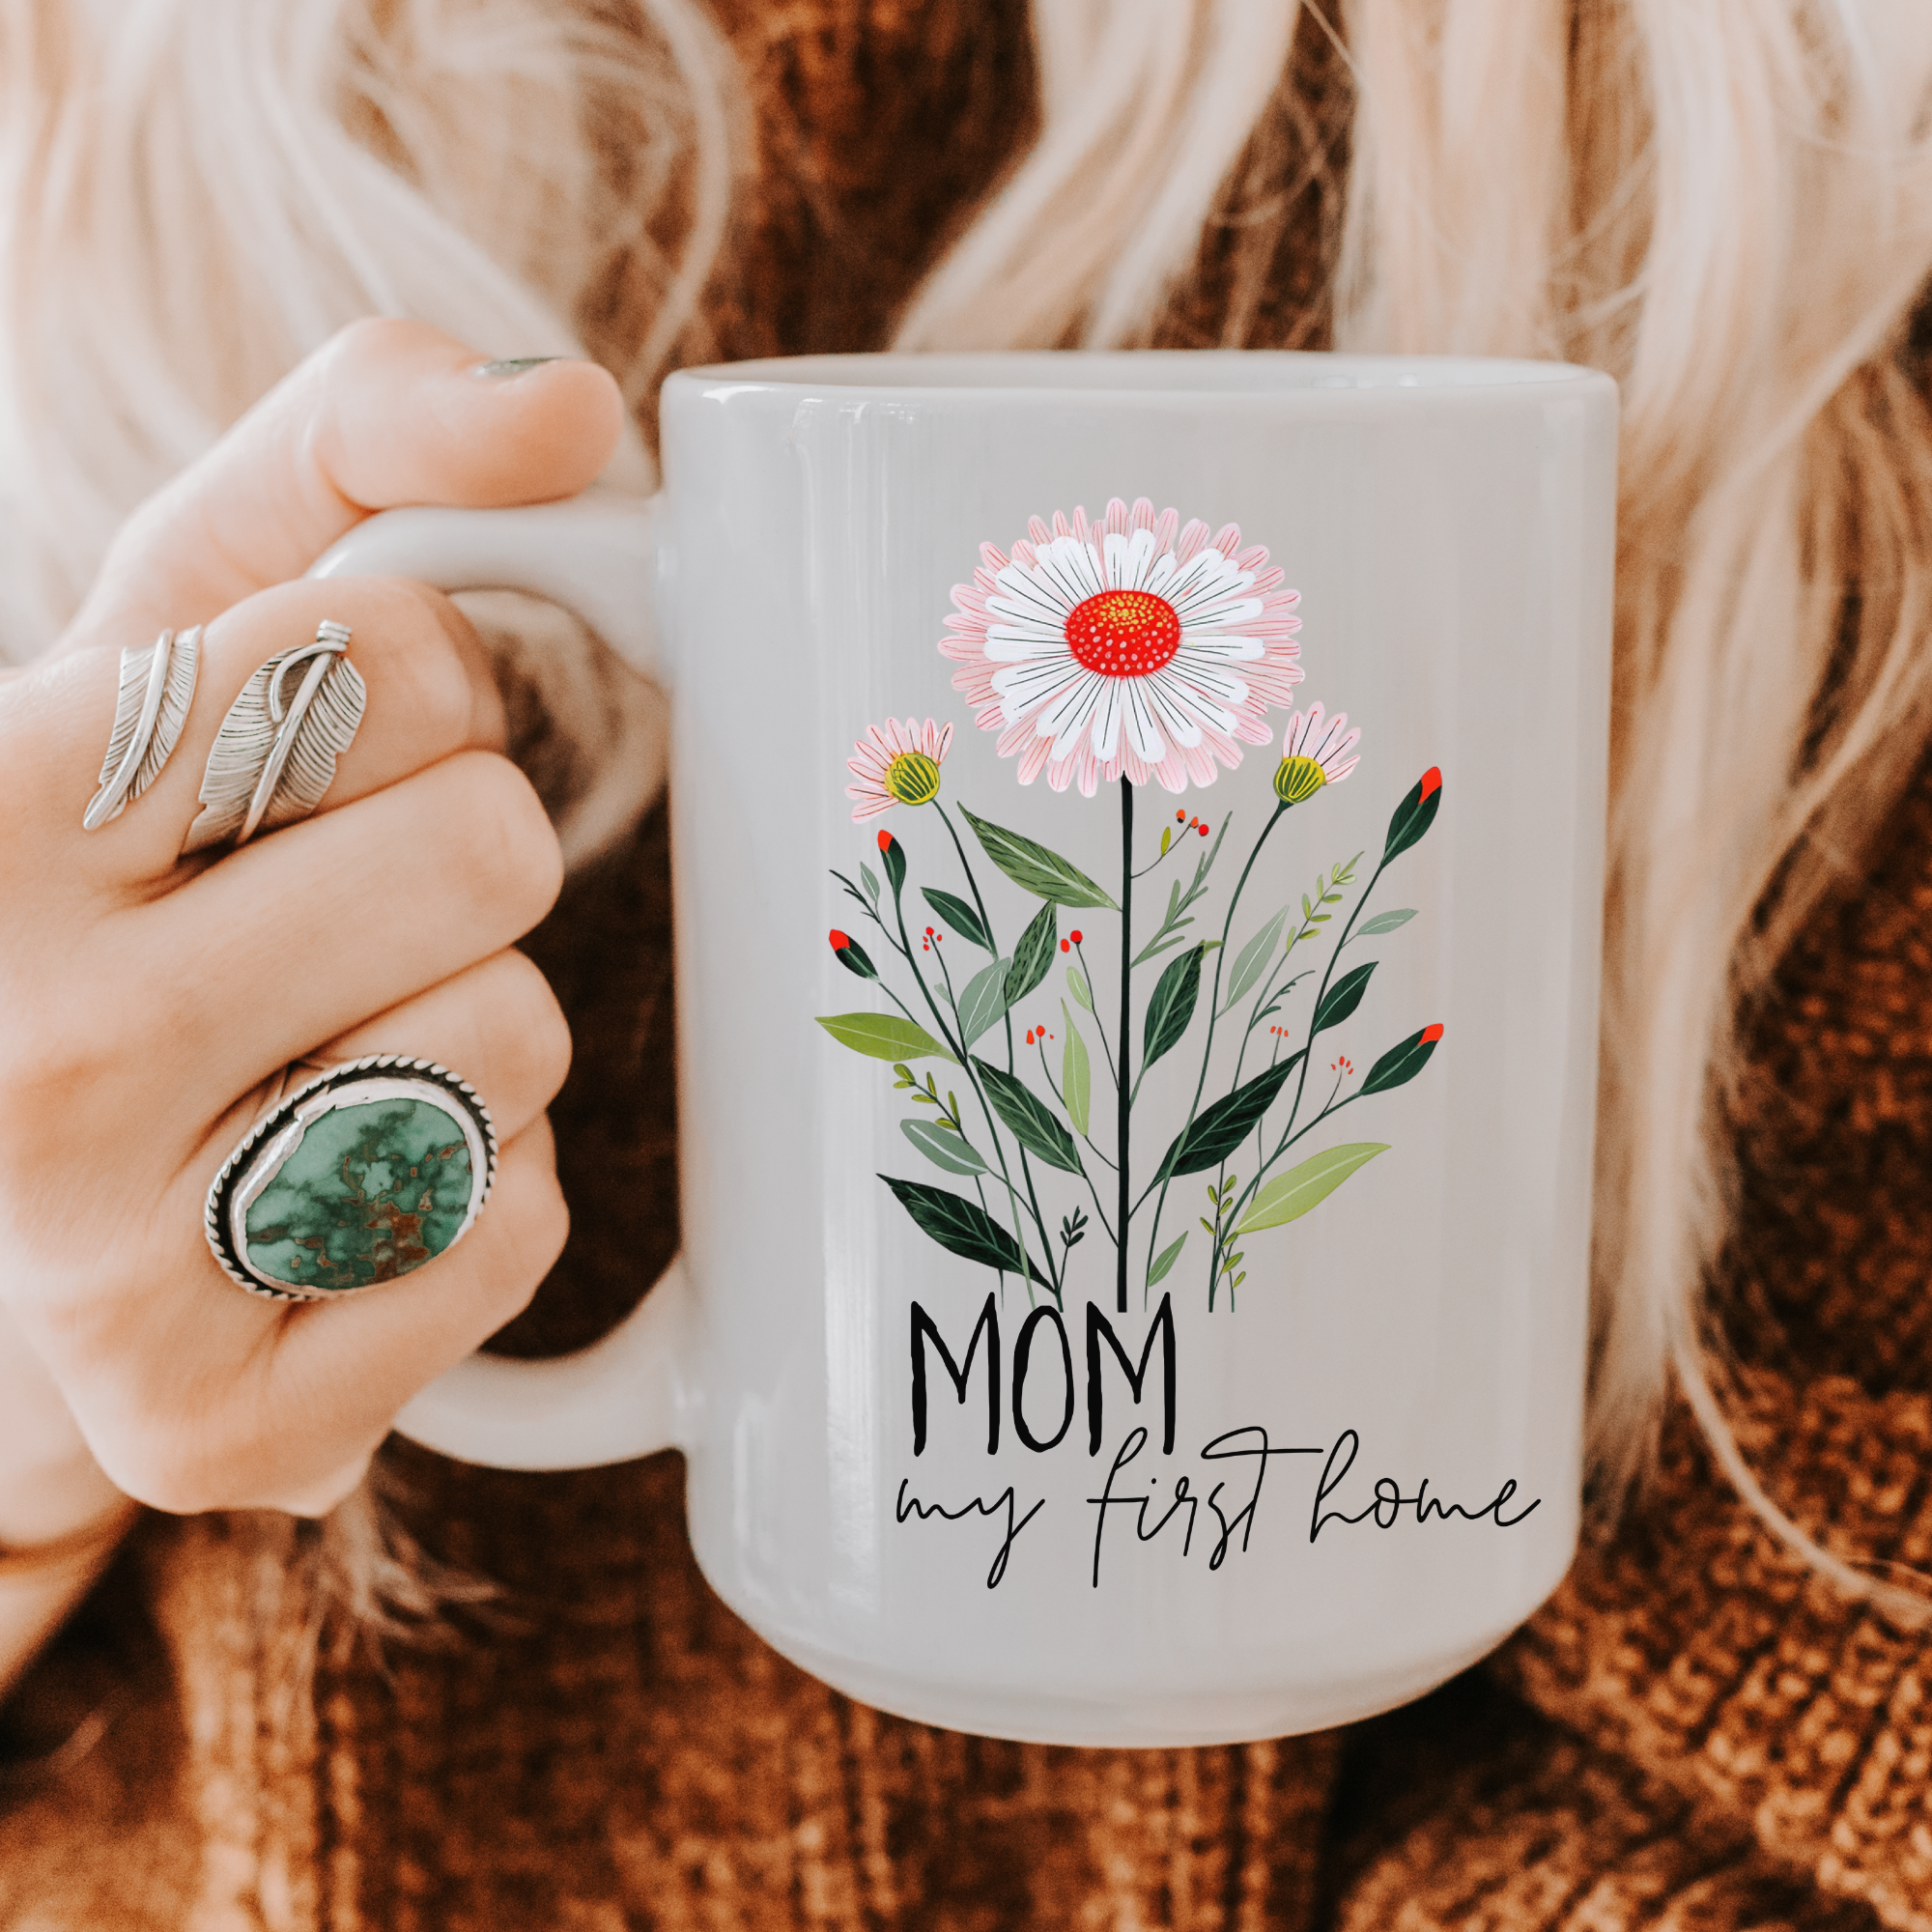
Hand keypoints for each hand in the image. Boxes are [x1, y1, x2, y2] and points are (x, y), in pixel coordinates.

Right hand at [0, 320, 624, 1516]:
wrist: (10, 1159)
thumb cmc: (126, 862)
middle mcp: (16, 1048)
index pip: (407, 653)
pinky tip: (346, 1187)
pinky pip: (517, 1231)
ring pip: (515, 1042)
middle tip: (332, 912)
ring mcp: (108, 1271)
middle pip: (489, 849)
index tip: (314, 755)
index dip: (421, 689)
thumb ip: (361, 445)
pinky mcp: (224, 1428)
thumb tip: (574, 408)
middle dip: (458, 857)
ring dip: (470, 1026)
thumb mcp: (183, 618)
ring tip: (323, 1048)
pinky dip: (482, 1194)